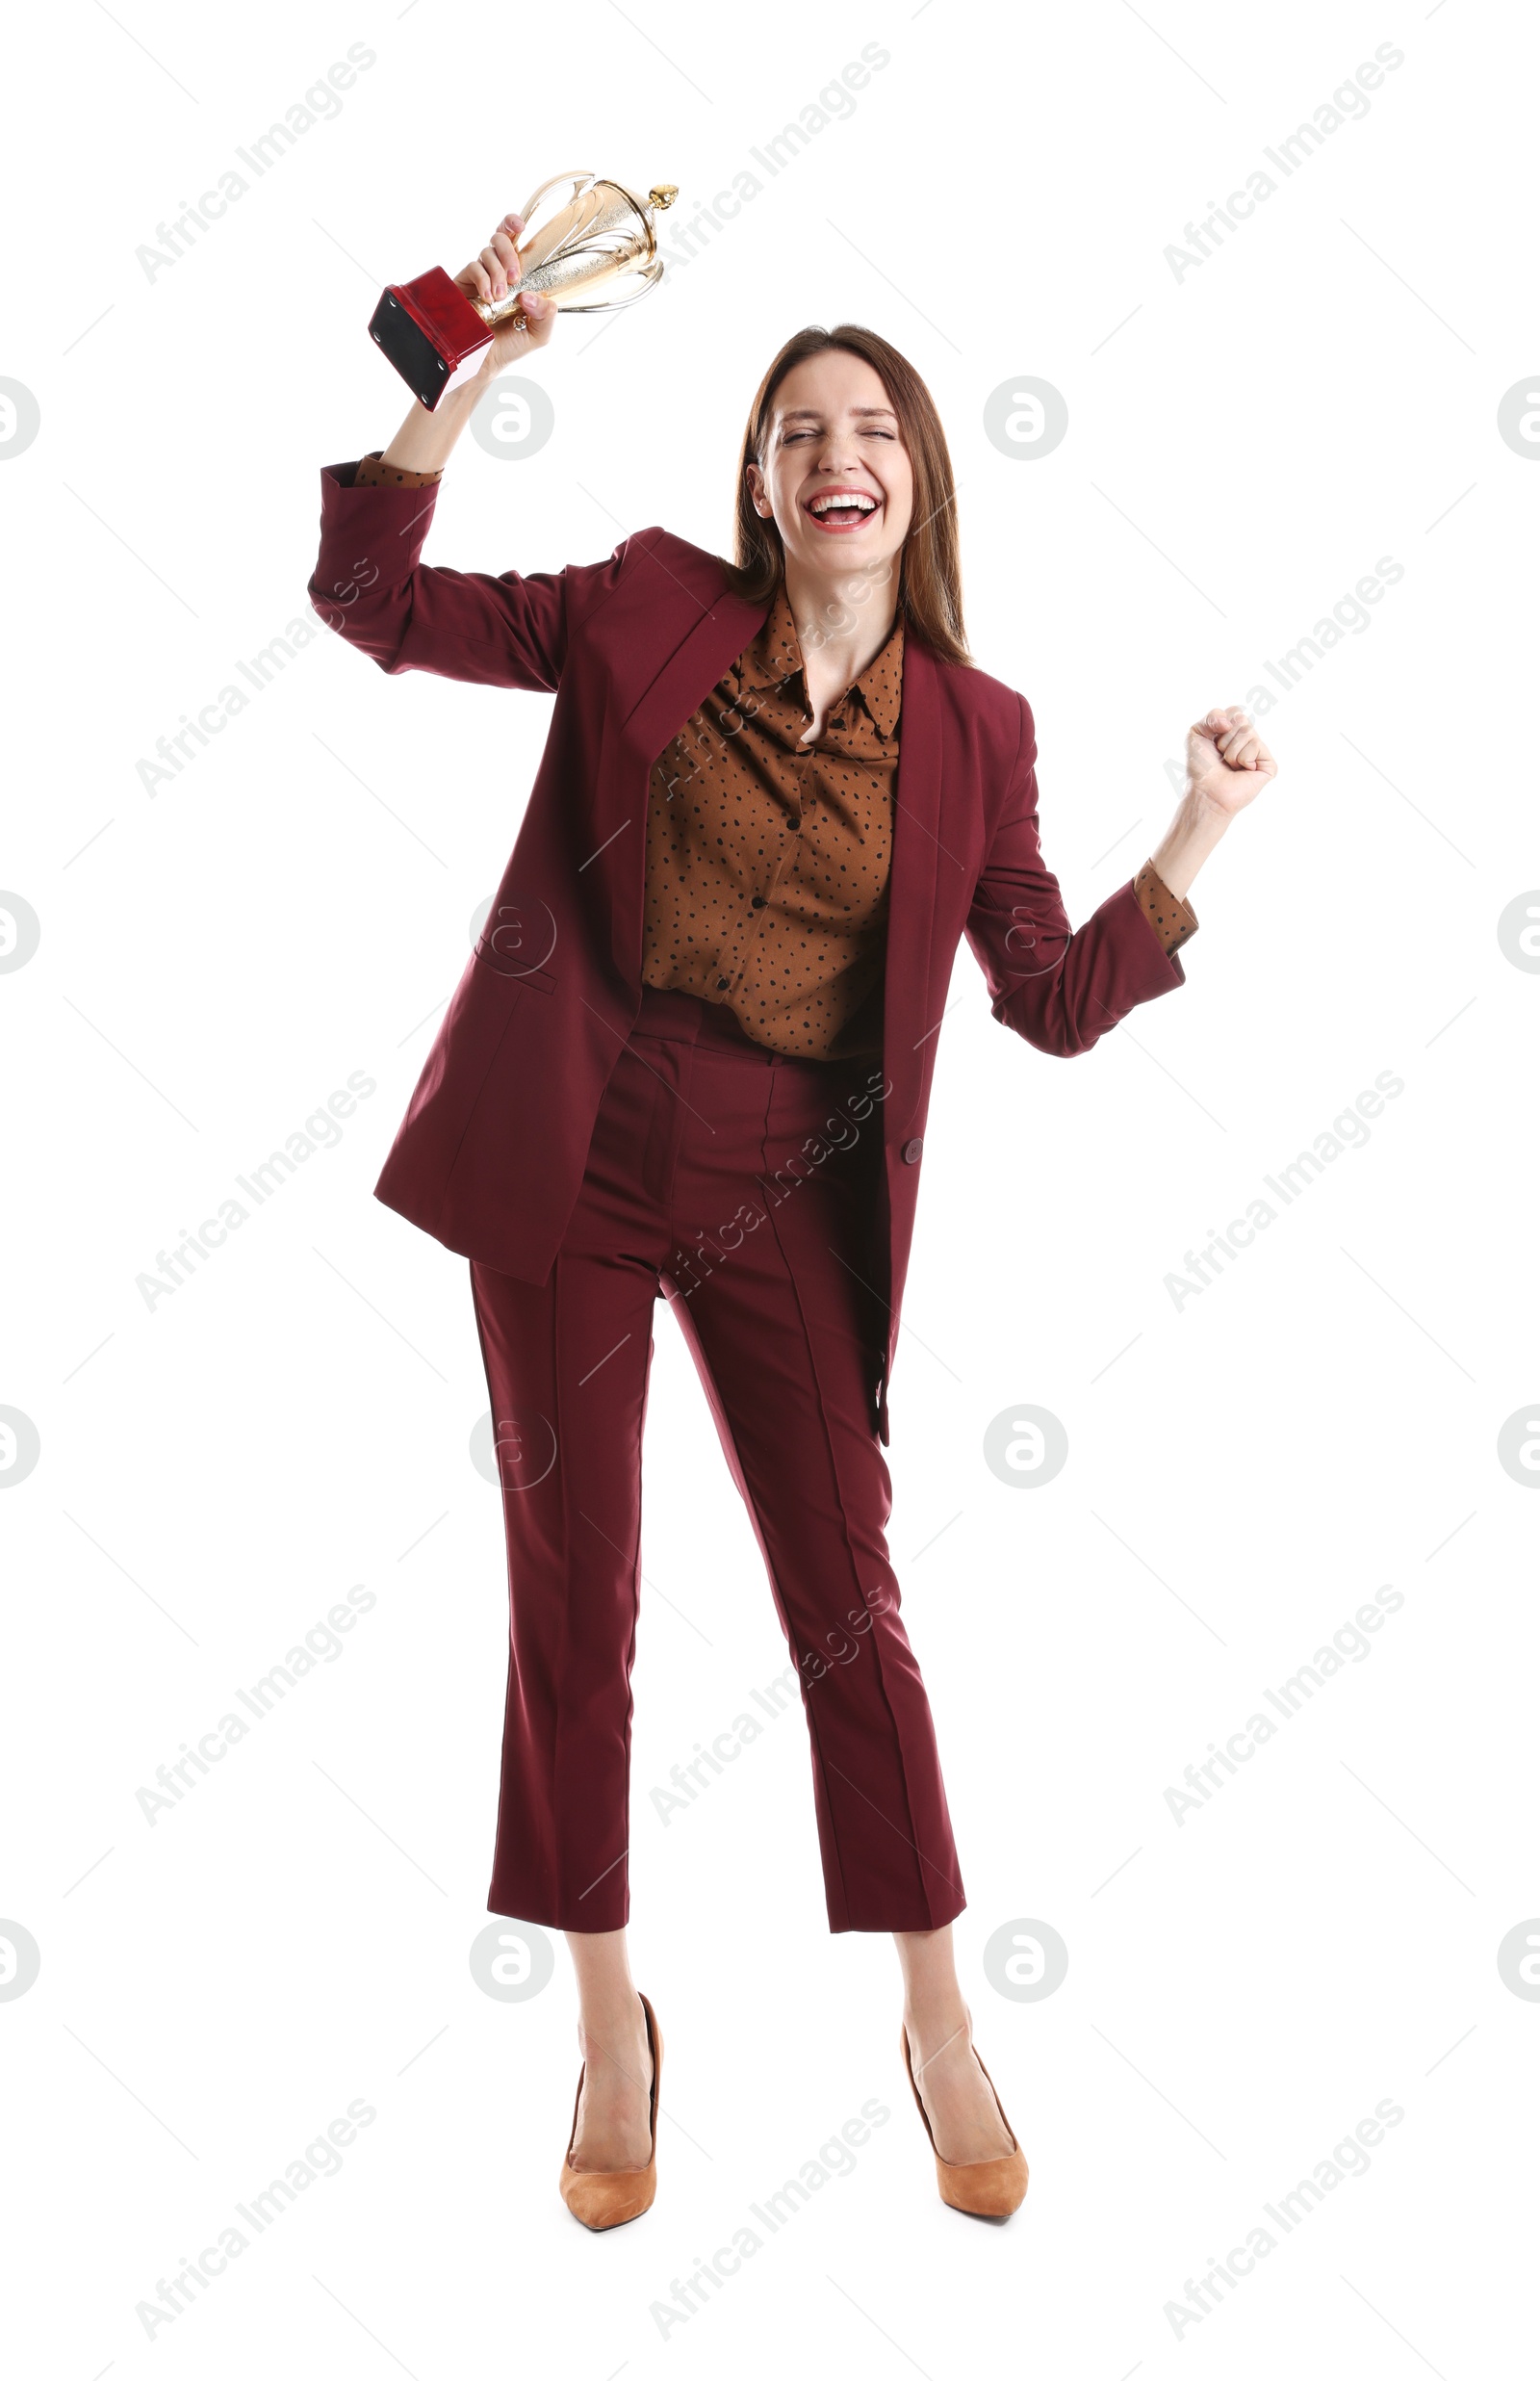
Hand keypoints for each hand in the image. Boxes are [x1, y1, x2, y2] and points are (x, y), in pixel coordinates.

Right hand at [453, 211, 556, 380]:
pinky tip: (488, 298)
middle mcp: (499, 270)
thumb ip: (547, 314)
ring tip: (499, 297)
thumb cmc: (512, 344)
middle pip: (501, 239)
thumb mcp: (540, 333)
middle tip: (514, 278)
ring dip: (496, 272)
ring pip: (487, 252)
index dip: (514, 224)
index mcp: (519, 275)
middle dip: (509, 253)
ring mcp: (480, 275)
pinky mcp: (464, 283)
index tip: (520, 226)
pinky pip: (473, 267)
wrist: (485, 361)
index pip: (516, 240)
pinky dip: (482, 279)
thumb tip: (530, 295)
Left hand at [1184, 705, 1277, 819]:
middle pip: (1241, 719)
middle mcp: (1250, 739)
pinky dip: (1243, 759)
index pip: (1235, 711)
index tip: (1212, 742)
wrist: (1205, 791)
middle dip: (1225, 738)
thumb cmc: (1201, 766)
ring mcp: (1260, 752)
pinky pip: (1256, 746)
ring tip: (1231, 766)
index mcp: (1235, 730)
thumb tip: (1231, 722)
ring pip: (1248, 732)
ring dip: (1231, 751)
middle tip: (1222, 757)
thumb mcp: (1197, 733)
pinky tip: (1243, 771)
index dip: (1219, 724)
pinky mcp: (1268, 765)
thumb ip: (1211, 716)